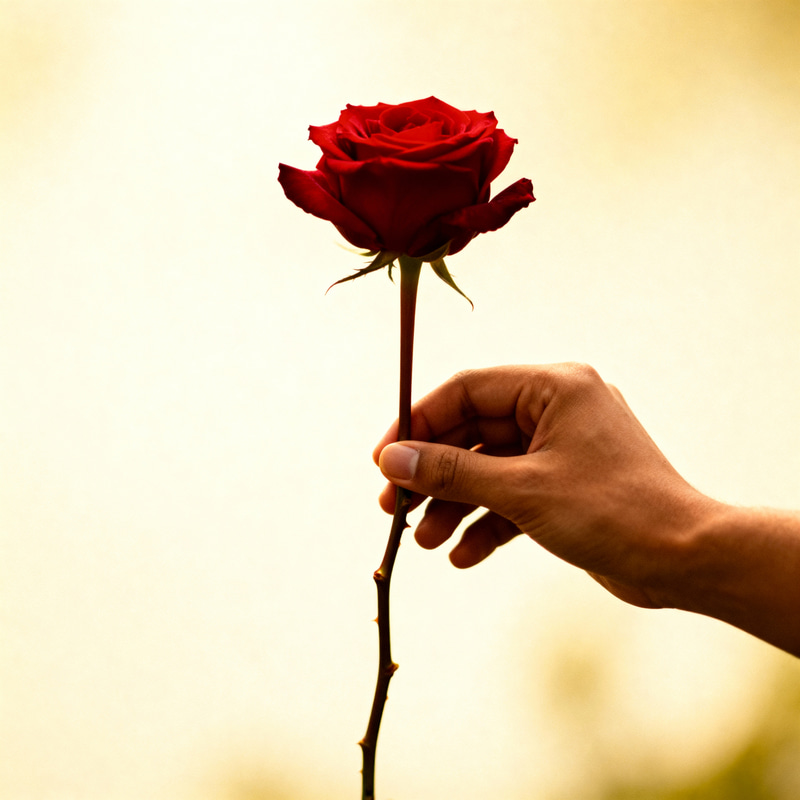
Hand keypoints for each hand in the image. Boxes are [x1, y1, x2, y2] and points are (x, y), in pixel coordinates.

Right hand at [373, 363, 713, 608]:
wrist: (685, 561)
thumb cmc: (613, 512)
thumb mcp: (522, 490)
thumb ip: (451, 473)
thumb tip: (392, 462)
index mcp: (553, 388)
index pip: (466, 391)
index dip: (417, 423)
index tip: (383, 460)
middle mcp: (555, 410)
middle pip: (472, 433)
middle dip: (433, 473)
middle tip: (393, 507)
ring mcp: (560, 450)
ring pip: (489, 469)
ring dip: (454, 504)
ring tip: (424, 541)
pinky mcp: (564, 486)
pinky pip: (512, 497)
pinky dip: (486, 523)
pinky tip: (462, 555)